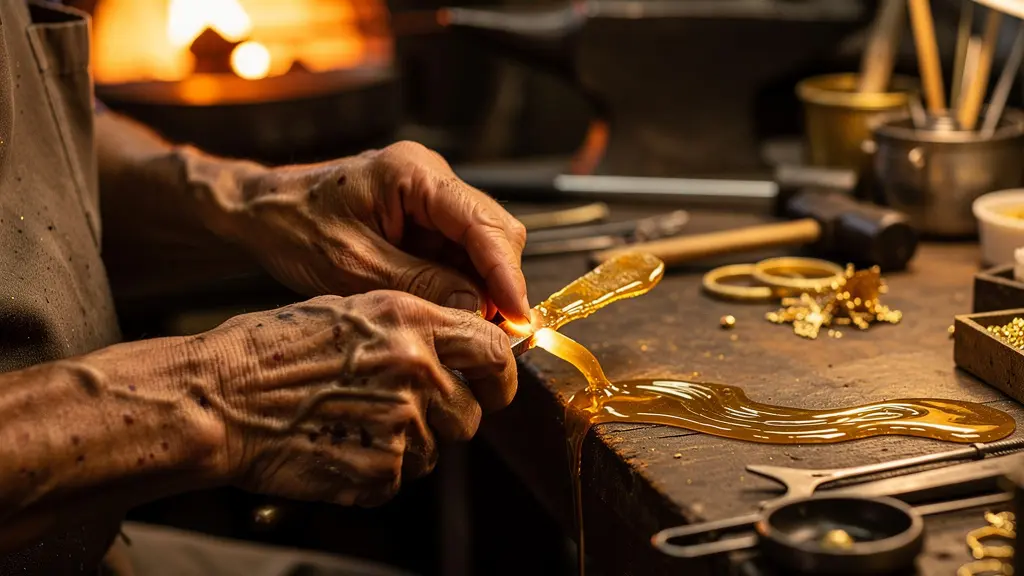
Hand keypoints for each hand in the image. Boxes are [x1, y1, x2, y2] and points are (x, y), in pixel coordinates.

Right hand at [197, 291, 515, 505]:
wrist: (219, 398)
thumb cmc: (269, 350)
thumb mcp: (349, 310)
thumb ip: (411, 328)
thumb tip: (453, 346)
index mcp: (410, 323)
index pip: (494, 350)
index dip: (498, 374)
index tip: (493, 385)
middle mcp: (415, 370)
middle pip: (471, 412)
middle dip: (447, 417)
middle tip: (403, 411)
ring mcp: (401, 423)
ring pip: (436, 449)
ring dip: (408, 444)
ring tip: (356, 423)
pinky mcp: (379, 468)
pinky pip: (401, 477)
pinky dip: (377, 469)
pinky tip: (341, 444)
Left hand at [230, 141, 529, 323]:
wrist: (262, 212)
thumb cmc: (294, 226)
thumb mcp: (352, 265)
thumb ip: (418, 284)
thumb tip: (476, 309)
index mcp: (413, 173)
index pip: (482, 222)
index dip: (506, 273)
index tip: (519, 316)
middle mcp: (432, 178)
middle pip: (495, 231)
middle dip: (501, 282)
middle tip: (499, 333)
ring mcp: (431, 198)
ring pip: (483, 245)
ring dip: (484, 287)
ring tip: (476, 330)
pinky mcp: (425, 219)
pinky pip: (460, 253)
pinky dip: (464, 284)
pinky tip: (456, 313)